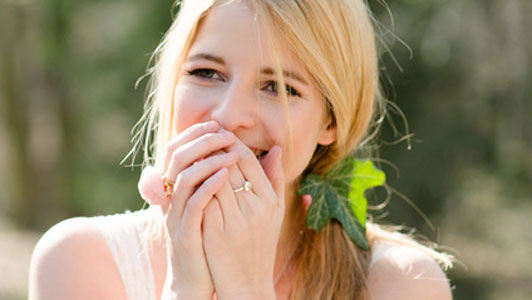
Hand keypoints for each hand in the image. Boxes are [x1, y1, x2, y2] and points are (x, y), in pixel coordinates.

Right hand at [156, 121, 238, 297]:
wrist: (196, 279)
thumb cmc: (207, 241)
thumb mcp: (209, 208)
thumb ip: (214, 181)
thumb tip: (233, 153)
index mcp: (175, 191)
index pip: (175, 151)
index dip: (193, 134)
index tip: (216, 124)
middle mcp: (170, 199)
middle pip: (177, 158)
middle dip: (202, 140)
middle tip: (225, 133)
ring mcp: (175, 216)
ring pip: (184, 177)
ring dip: (209, 159)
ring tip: (232, 151)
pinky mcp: (185, 232)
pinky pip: (195, 203)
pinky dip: (210, 185)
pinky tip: (227, 175)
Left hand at [202, 136, 284, 299]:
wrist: (248, 282)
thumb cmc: (261, 244)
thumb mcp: (275, 212)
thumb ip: (275, 179)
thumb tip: (276, 148)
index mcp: (269, 200)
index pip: (249, 159)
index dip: (232, 144)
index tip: (220, 135)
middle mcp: (255, 207)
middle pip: (231, 165)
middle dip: (214, 148)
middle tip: (202, 138)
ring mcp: (236, 220)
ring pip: (215, 179)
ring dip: (202, 163)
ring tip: (193, 155)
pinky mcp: (216, 232)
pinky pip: (204, 200)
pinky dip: (196, 185)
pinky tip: (187, 178)